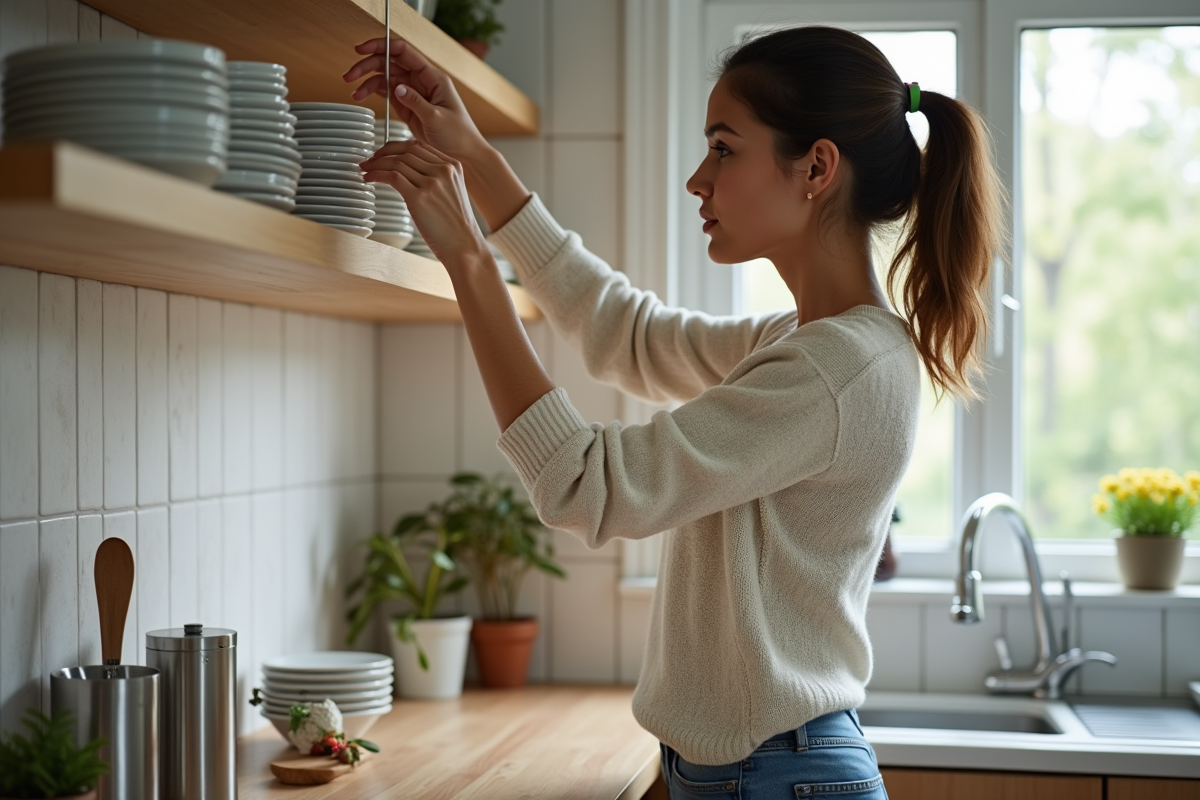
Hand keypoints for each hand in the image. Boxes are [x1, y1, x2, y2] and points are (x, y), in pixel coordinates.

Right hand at [343, 37, 486, 162]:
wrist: (464, 154)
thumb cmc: (459, 135)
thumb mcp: (437, 118)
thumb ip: (416, 102)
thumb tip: (397, 88)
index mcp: (433, 77)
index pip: (403, 52)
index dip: (381, 46)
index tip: (362, 49)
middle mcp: (422, 81)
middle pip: (390, 62)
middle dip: (368, 65)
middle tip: (350, 75)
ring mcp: (413, 92)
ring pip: (385, 77)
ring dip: (367, 81)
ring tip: (354, 92)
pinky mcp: (407, 105)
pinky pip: (386, 92)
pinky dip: (372, 92)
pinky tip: (361, 96)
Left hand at [360, 139, 488, 268]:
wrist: (465, 247)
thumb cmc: (456, 227)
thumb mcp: (452, 193)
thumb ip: (437, 179)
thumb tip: (408, 174)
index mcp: (453, 166)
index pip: (418, 146)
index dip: (396, 148)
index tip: (383, 154)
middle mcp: (444, 170)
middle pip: (406, 151)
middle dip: (382, 153)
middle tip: (369, 161)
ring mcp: (432, 183)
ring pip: (396, 162)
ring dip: (375, 164)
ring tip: (366, 170)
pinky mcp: (419, 198)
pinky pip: (392, 177)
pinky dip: (376, 175)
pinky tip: (370, 179)